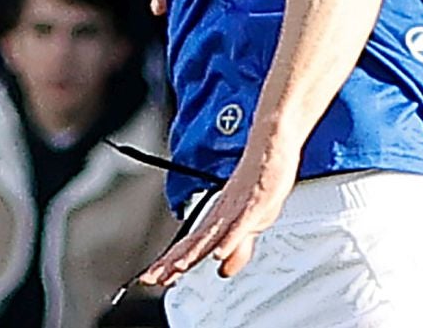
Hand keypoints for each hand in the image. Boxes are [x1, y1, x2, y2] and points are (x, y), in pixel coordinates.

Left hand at [141, 137, 299, 284]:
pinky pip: (240, 224)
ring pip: (211, 234)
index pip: (190, 246)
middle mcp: (222, 214)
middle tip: (151, 278)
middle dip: (172, 262)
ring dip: (193, 254)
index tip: (153, 277)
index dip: (172, 263)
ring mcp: (237, 207)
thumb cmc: (262, 179)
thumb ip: (238, 247)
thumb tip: (223, 268)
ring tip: (178, 269)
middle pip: (194, 243)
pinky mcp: (255, 201)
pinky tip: (218, 254)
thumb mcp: (251, 223)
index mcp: (218, 219)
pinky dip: (228, 241)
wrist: (272, 144)